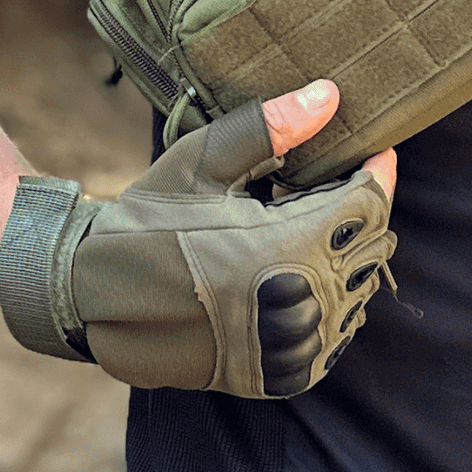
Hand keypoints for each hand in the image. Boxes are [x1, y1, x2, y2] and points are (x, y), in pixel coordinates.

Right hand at [0, 79, 397, 396]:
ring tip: (309, 227)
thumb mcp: (203, 160)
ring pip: (359, 290)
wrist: (96, 297)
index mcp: (280, 247)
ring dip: (346, 255)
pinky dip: (332, 299)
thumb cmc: (150, 218)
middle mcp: (294, 305)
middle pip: (371, 246)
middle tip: (329, 187)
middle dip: (361, 211)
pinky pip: (339, 332)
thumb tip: (330, 95)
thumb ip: (271, 127)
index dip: (375, 173)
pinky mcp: (280, 376)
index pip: (368, 206)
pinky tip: (302, 271)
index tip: (373, 152)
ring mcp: (289, 348)